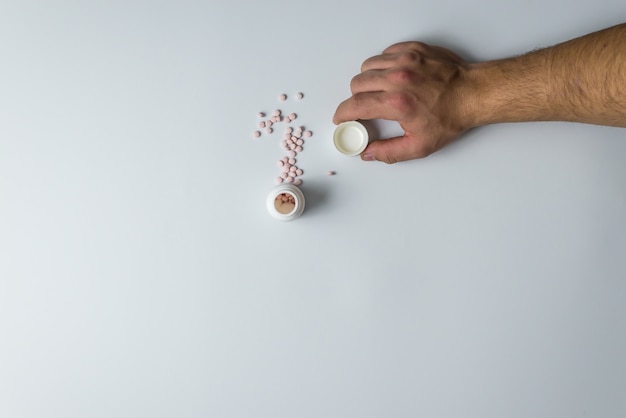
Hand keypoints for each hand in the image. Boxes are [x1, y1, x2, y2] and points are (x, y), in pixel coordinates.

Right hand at [333, 42, 472, 162]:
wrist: (473, 94)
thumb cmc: (450, 117)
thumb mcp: (420, 146)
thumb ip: (389, 152)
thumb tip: (368, 154)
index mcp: (397, 104)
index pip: (356, 105)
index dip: (343, 113)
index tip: (341, 118)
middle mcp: (398, 78)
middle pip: (358, 83)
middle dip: (357, 97)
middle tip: (366, 106)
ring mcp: (406, 61)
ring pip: (368, 66)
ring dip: (368, 79)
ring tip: (380, 90)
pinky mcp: (413, 50)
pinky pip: (385, 53)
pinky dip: (383, 65)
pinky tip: (392, 76)